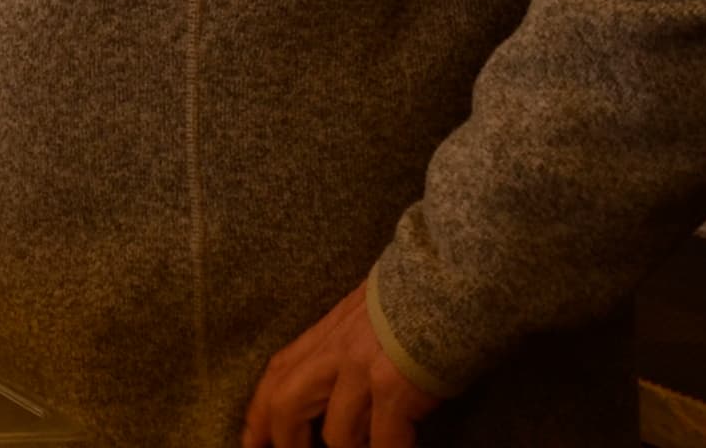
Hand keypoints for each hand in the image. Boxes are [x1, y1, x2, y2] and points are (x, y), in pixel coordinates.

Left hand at [243, 283, 444, 447]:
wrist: (454, 275)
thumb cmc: (420, 294)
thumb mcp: (368, 312)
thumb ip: (348, 342)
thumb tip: (342, 381)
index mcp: (328, 332)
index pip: (279, 374)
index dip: (260, 413)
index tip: (252, 441)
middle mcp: (336, 351)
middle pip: (287, 405)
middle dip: (286, 441)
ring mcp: (362, 369)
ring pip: (337, 434)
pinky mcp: (394, 387)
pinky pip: (383, 441)